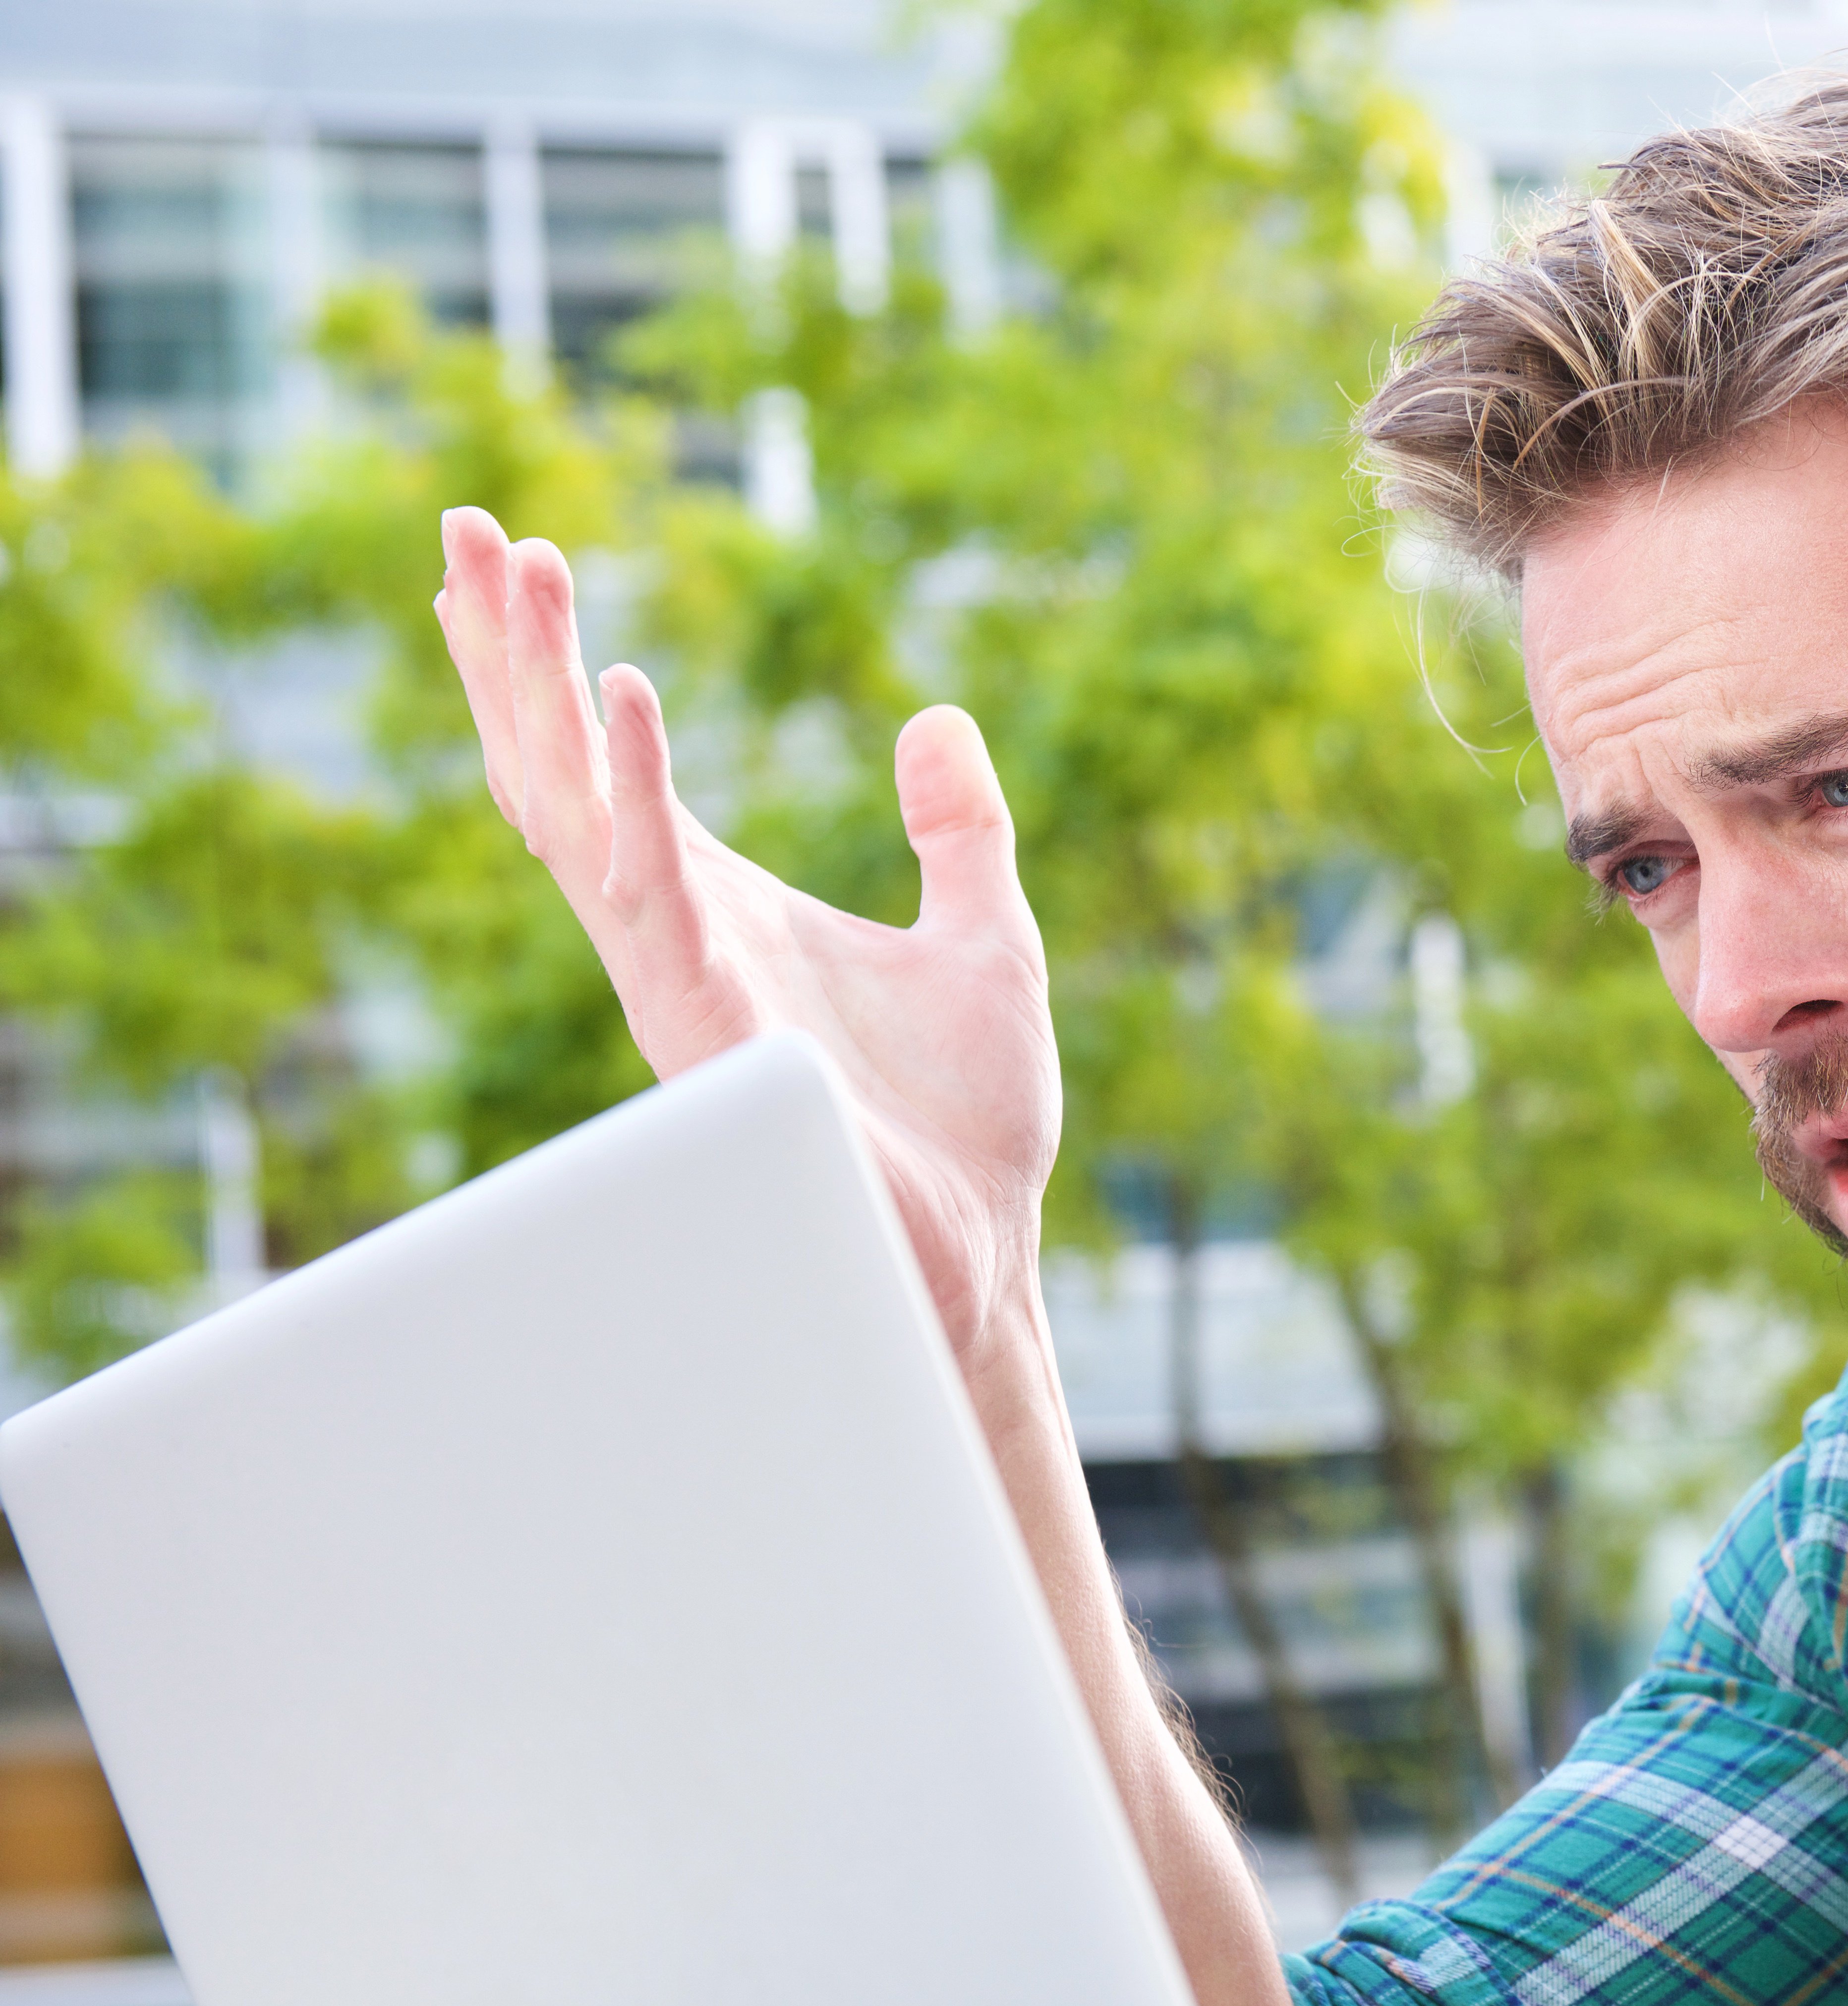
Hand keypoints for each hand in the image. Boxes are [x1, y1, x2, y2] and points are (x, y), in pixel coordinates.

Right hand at [433, 509, 1059, 1362]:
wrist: (980, 1250)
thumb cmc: (968, 1126)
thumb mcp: (989, 941)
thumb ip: (960, 832)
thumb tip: (938, 721)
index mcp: (723, 906)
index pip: (605, 764)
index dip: (552, 667)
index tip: (512, 557)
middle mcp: (677, 931)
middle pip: (560, 766)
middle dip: (510, 651)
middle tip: (468, 523)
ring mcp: (682, 975)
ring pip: (579, 808)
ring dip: (546, 691)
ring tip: (523, 572)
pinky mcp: (710, 1020)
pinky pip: (654, 884)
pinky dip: (635, 788)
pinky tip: (622, 694)